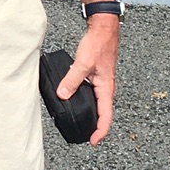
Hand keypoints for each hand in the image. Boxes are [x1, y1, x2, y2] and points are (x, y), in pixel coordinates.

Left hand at [57, 17, 118, 144]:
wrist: (103, 29)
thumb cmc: (98, 44)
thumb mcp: (82, 63)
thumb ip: (72, 80)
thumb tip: (63, 95)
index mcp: (106, 88)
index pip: (106, 116)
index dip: (100, 131)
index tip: (93, 141)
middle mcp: (106, 87)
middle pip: (103, 112)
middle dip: (96, 126)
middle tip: (86, 135)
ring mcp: (101, 82)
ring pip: (98, 103)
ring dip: (91, 114)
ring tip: (81, 121)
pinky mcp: (96, 76)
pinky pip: (92, 93)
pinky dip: (86, 100)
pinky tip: (75, 99)